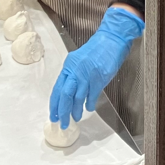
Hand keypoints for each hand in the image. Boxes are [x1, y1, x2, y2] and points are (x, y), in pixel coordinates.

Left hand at [49, 6, 143, 128]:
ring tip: (76, 118)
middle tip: (63, 123)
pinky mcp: (99, 78)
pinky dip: (89, 104)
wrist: (111, 41)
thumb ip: (73, 76)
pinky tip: (89, 108)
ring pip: (78, 98)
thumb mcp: (79, 62)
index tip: (54, 116)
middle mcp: (75, 71)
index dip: (55, 104)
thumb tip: (69, 94)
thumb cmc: (96, 51)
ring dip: (76, 111)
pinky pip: (92, 95)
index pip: (57, 89)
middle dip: (63, 112)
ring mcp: (87, 75)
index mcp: (68, 66)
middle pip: (65, 95)